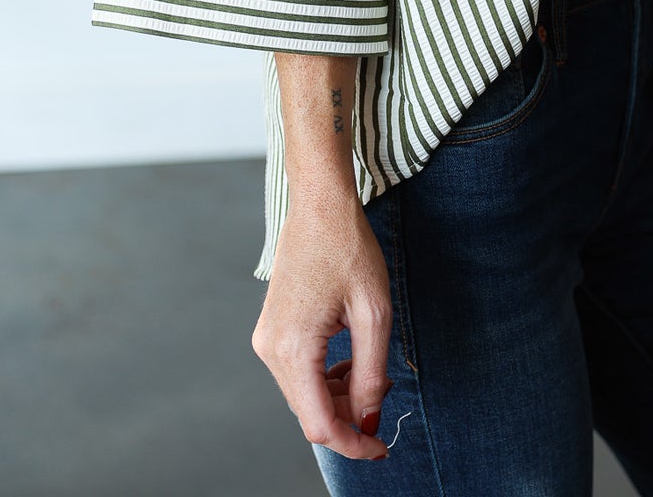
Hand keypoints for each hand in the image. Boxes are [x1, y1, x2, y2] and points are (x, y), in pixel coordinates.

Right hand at [252, 190, 394, 460]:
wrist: (319, 204)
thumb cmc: (348, 248)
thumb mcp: (373, 313)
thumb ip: (370, 373)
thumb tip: (367, 419)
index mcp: (293, 348)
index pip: (319, 424)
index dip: (353, 444)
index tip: (382, 447)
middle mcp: (271, 349)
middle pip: (311, 412)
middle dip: (351, 415)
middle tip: (385, 393)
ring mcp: (267, 338)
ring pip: (305, 393)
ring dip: (340, 394)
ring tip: (373, 369)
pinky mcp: (272, 328)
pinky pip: (299, 371)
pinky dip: (327, 376)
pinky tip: (350, 357)